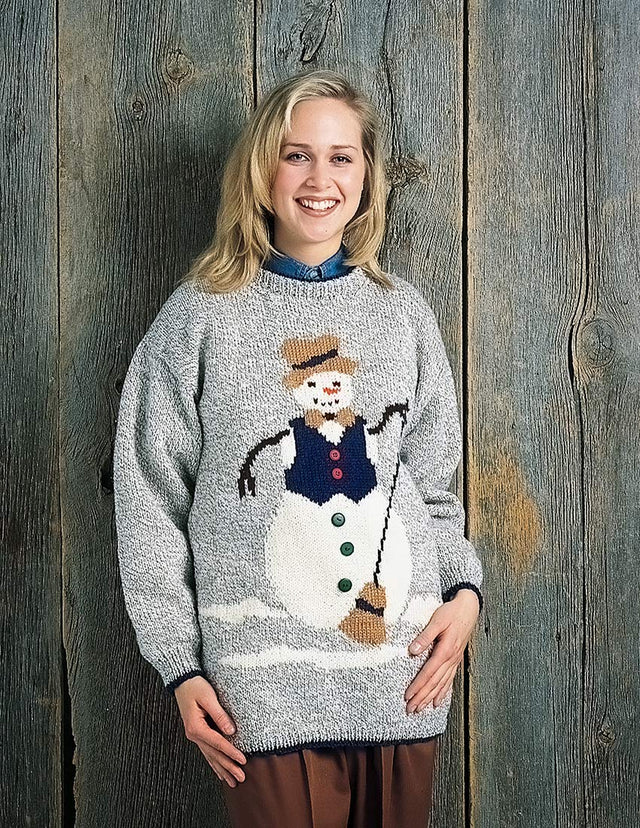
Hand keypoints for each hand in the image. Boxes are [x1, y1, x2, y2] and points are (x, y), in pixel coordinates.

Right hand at [174, 675, 246, 786]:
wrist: (182, 680)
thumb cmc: (196, 686)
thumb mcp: (208, 697)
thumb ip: (220, 714)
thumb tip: (231, 730)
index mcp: (196, 727)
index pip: (218, 743)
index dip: (231, 752)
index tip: (243, 761)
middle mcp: (194, 735)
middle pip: (214, 754)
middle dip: (228, 767)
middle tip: (241, 778)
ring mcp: (194, 735)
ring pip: (210, 756)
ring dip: (222, 769)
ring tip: (232, 781)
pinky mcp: (196, 733)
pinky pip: (206, 752)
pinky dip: (213, 763)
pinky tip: (219, 772)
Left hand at [404, 589, 479, 712]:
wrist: (468, 609)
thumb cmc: (451, 613)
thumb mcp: (437, 620)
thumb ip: (425, 636)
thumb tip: (413, 650)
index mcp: (445, 650)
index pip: (429, 673)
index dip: (418, 685)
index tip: (408, 696)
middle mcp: (451, 659)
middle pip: (435, 683)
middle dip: (422, 697)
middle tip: (410, 710)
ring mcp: (454, 661)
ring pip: (442, 684)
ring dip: (430, 698)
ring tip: (420, 710)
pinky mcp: (455, 660)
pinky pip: (449, 680)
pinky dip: (443, 693)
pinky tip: (437, 702)